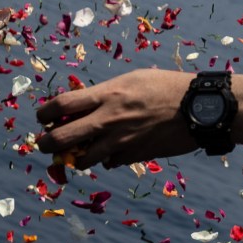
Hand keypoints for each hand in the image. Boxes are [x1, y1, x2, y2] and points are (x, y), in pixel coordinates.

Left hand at [35, 69, 197, 173]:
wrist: (199, 108)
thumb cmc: (167, 86)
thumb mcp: (133, 80)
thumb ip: (106, 93)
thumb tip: (83, 105)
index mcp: (107, 95)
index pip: (61, 105)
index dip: (44, 113)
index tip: (43, 118)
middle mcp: (108, 120)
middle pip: (60, 138)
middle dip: (47, 144)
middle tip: (47, 143)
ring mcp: (121, 141)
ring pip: (82, 159)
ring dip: (78, 155)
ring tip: (83, 148)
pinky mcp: (134, 156)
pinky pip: (110, 163)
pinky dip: (108, 158)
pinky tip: (116, 149)